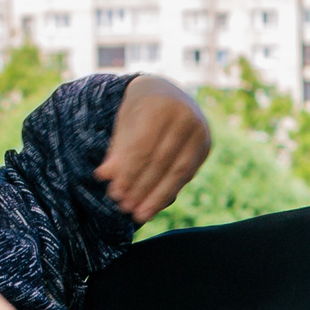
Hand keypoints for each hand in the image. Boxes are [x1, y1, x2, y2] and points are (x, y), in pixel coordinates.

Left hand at [96, 75, 209, 223]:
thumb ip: (116, 149)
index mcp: (160, 106)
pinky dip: (169, 192)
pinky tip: (153, 207)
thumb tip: (103, 176)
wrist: (168, 94)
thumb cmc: (139, 111)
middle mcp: (185, 117)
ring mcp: (200, 131)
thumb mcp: (124, 124)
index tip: (115, 193)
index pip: (143, 147)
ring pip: (178, 172)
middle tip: (124, 207)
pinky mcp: (206, 146)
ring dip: (157, 197)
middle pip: (161, 161)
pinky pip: (187, 175)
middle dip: (141, 188)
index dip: (128, 173)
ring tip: (139, 215)